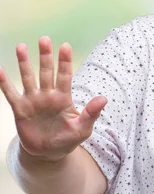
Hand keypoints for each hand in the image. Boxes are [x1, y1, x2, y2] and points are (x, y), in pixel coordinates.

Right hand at [0, 36, 106, 161]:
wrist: (48, 154)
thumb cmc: (68, 139)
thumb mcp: (83, 128)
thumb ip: (91, 113)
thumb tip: (103, 98)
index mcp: (64, 98)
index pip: (65, 76)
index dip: (64, 62)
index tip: (65, 46)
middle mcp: (48, 95)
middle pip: (46, 72)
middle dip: (45, 56)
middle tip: (44, 39)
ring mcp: (33, 101)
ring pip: (28, 78)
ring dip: (24, 63)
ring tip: (21, 46)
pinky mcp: (20, 109)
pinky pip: (11, 94)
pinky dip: (4, 83)